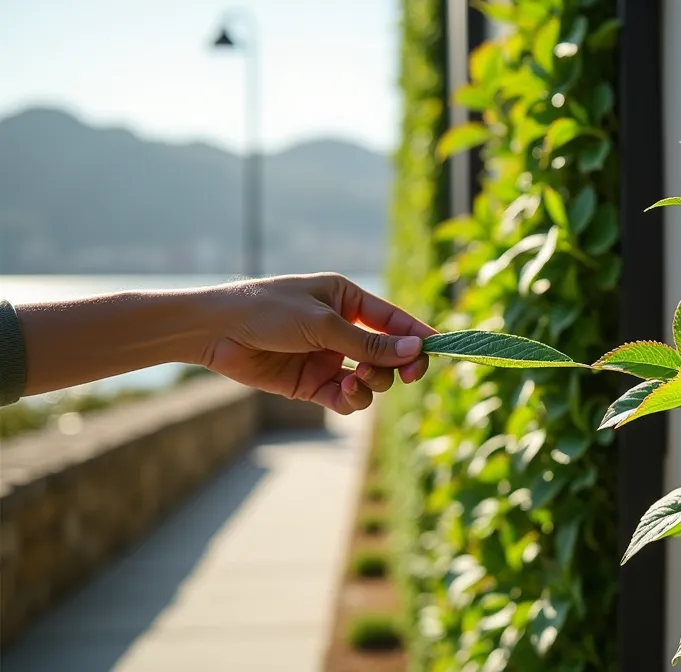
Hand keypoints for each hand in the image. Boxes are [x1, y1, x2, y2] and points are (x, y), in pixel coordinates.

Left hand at [198, 273, 435, 414]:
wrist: (213, 332)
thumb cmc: (266, 310)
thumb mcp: (322, 323)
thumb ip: (369, 341)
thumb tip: (416, 349)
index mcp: (347, 299)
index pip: (395, 320)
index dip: (419, 337)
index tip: (439, 353)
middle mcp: (342, 329)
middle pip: (388, 354)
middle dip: (396, 365)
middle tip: (405, 375)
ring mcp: (328, 358)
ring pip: (371, 379)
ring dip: (372, 383)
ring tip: (357, 381)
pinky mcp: (312, 384)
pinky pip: (346, 398)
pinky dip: (352, 399)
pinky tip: (346, 394)